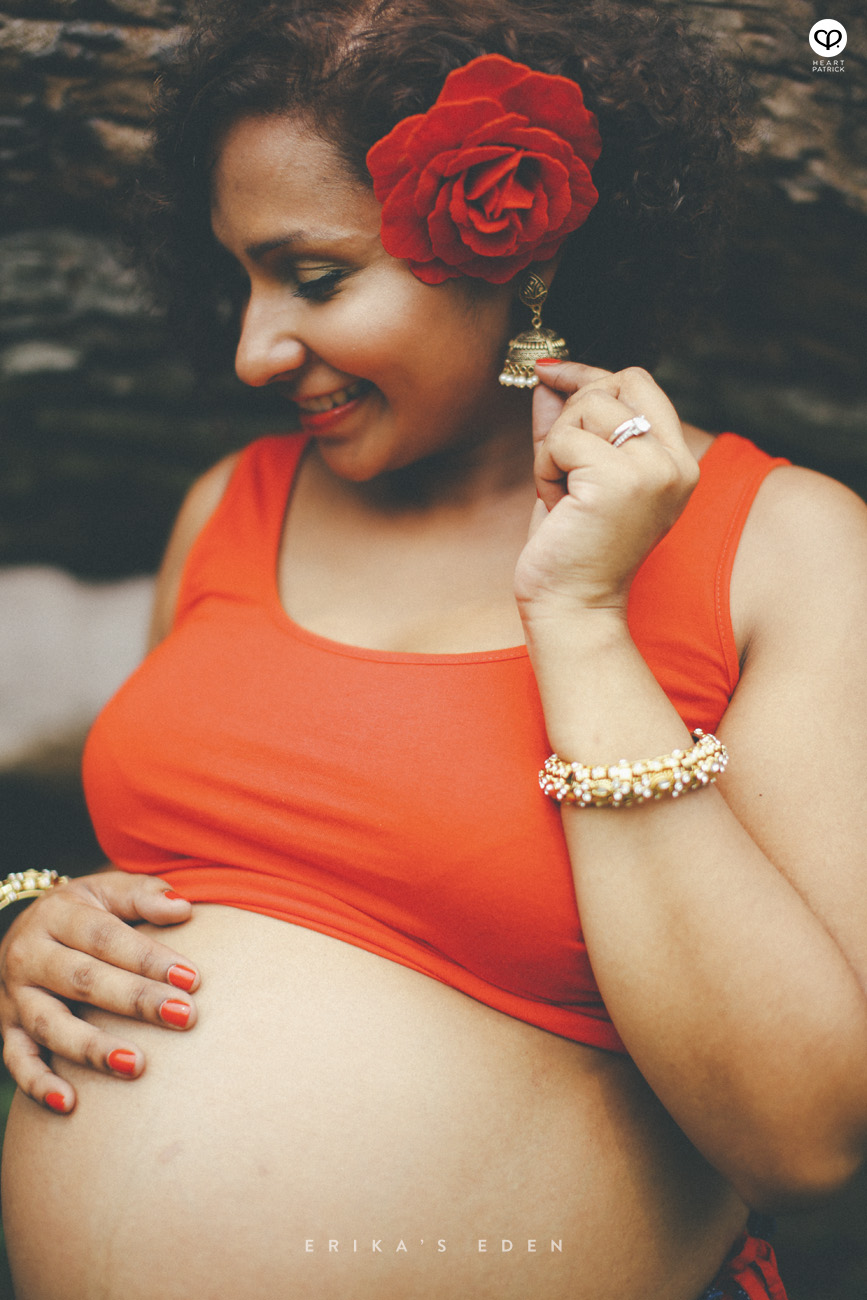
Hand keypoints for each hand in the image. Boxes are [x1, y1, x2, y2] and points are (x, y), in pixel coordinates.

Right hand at [0, 871, 199, 1112]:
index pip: (106, 937)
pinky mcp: (7, 1029)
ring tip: (136, 1065)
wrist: (27, 928)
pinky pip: (17, 1060)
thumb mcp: (107, 890)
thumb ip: (143, 895)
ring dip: (92, 1048)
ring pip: (50, 1025)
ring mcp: (15, 996)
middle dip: (135, 1000)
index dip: (149, 957)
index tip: (192, 979)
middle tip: (183, 1016)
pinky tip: (70, 1104)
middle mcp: (30, 955)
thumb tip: (182, 908)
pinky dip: (39, 1085)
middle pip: (83, 980)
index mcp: (58, 915)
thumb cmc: (85, 912)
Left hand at [515, 361, 698, 617]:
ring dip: (555, 448)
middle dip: (568, 417)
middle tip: (562, 470)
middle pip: (610, 386)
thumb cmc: (570, 546)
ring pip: (585, 407)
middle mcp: (675, 463)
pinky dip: (545, 469)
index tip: (551, 372)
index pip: (638, 382)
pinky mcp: (621, 480)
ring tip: (563, 494)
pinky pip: (563, 439)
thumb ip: (567, 422)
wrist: (571, 606)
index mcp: (676, 461)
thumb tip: (549, 375)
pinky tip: (558, 506)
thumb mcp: (572, 473)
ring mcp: (654, 470)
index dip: (589, 373)